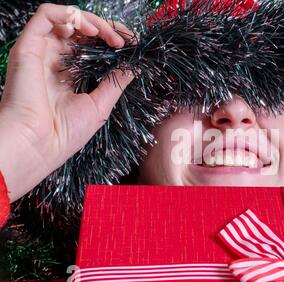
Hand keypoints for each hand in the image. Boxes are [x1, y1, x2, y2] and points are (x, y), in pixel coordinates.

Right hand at [0, 4, 134, 201]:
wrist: (39, 145)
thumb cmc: (65, 133)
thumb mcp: (100, 104)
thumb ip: (115, 82)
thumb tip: (133, 66)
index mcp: (68, 73)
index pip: (91, 45)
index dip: (112, 39)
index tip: (133, 44)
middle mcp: (54, 59)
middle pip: (81, 29)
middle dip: (108, 28)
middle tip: (126, 40)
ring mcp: (42, 52)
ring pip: (67, 18)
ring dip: (94, 21)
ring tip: (112, 38)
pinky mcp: (29, 46)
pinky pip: (46, 14)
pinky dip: (71, 15)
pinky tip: (91, 31)